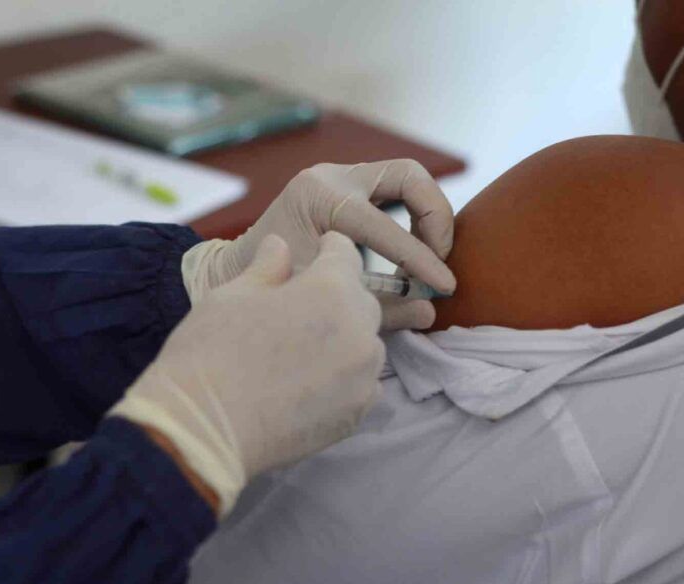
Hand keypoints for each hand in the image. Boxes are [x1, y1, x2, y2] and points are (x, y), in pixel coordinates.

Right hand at [111, 233, 384, 514]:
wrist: (202, 429)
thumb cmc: (210, 353)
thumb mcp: (232, 294)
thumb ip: (268, 267)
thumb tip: (281, 245)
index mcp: (330, 289)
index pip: (345, 253)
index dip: (328, 249)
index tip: (317, 254)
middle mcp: (358, 330)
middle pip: (361, 299)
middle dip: (337, 296)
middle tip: (300, 307)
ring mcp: (362, 376)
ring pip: (367, 343)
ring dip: (345, 338)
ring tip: (304, 349)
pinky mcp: (357, 414)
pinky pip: (364, 383)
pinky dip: (346, 377)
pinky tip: (311, 382)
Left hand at [182, 159, 455, 330]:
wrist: (239, 267)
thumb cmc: (274, 287)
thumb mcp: (324, 297)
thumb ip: (380, 306)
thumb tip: (430, 311)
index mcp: (319, 198)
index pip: (385, 226)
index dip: (421, 258)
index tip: (444, 286)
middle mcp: (331, 175)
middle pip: (409, 176)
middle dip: (435, 218)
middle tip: (439, 259)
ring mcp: (341, 173)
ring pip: (409, 177)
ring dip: (430, 215)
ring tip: (430, 256)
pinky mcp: (350, 182)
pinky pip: (397, 188)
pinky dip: (415, 215)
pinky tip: (413, 250)